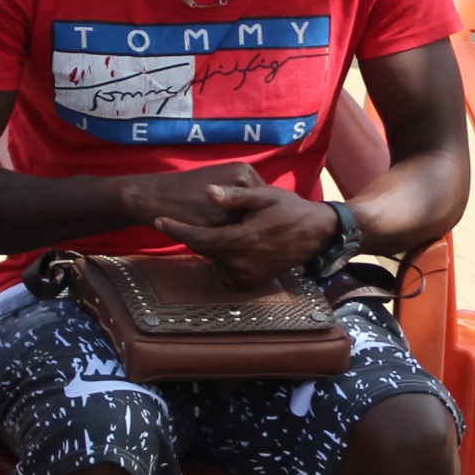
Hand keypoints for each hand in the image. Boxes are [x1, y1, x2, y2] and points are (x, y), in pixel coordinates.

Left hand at [128, 164, 338, 286]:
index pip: (198, 238)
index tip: (158, 221)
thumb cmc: (290, 209)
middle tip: (188, 219)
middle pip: (203, 250)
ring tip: (220, 230)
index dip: (176, 229)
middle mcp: (242, 262)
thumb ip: (234, 196)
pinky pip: (227, 271)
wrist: (316, 233)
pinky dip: (223, 259)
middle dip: (192, 235)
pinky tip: (233, 245)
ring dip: (210, 247)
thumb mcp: (264, 196)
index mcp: (242, 240)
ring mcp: (248, 275)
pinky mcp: (252, 282)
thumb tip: (208, 191)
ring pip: (214, 261)